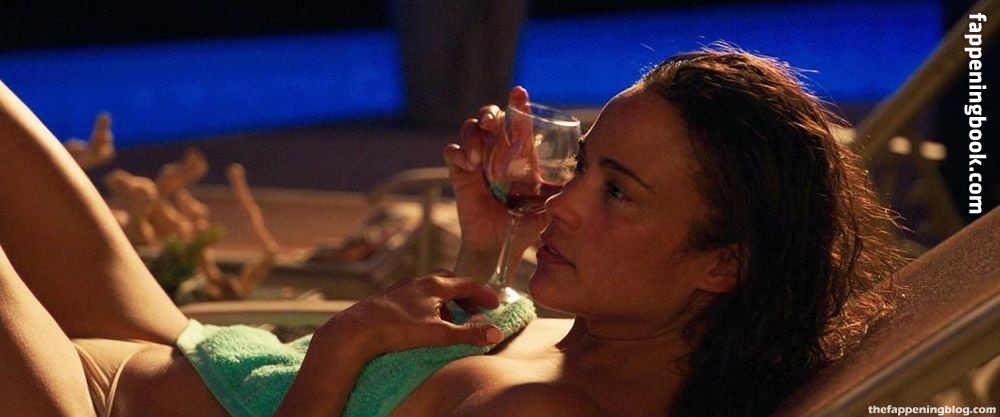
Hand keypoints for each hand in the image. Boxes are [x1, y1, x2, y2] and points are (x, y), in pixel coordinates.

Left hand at [315, 272, 503, 360]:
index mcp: (435, 285)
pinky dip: (429, 304)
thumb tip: (496, 333)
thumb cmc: (398, 329)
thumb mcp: (438, 334)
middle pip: (450, 281)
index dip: (484, 294)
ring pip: (432, 288)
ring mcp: (403, 287)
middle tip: (474, 311)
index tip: (495, 304)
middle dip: (465, 295)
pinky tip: (424, 321)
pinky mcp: (390, 297)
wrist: (357, 329)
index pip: (467, 284)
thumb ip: (468, 334)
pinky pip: (417, 295)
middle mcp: (420, 281)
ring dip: (446, 300)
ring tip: (451, 319)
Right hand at [443, 87, 547, 258]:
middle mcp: (497, 152)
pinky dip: (457, 152)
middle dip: (489, 115)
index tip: (519, 92)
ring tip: (478, 159)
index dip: (518, 105)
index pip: (518, 122)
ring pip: (469, 129)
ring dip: (473, 137)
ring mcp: (477, 161)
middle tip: (490, 125)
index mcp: (519, 154)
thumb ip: (561, 189)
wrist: (499, 246)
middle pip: (490, 117)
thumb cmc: (525, 225)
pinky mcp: (459, 173)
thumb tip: (585, 174)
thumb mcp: (547, 203)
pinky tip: (467, 165)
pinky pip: (452, 151)